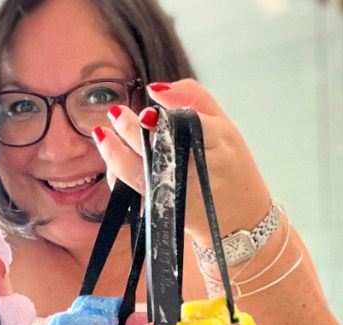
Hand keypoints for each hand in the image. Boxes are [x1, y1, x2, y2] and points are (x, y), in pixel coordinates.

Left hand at [94, 79, 273, 243]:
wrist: (239, 218)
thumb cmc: (230, 165)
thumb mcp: (225, 126)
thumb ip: (192, 98)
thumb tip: (154, 88)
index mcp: (221, 145)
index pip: (194, 126)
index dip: (168, 117)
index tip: (147, 107)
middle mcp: (202, 172)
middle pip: (162, 151)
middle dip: (133, 132)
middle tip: (117, 114)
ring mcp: (182, 194)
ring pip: (142, 176)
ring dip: (116, 155)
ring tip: (103, 134)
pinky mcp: (166, 210)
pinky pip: (134, 193)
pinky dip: (119, 175)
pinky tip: (112, 156)